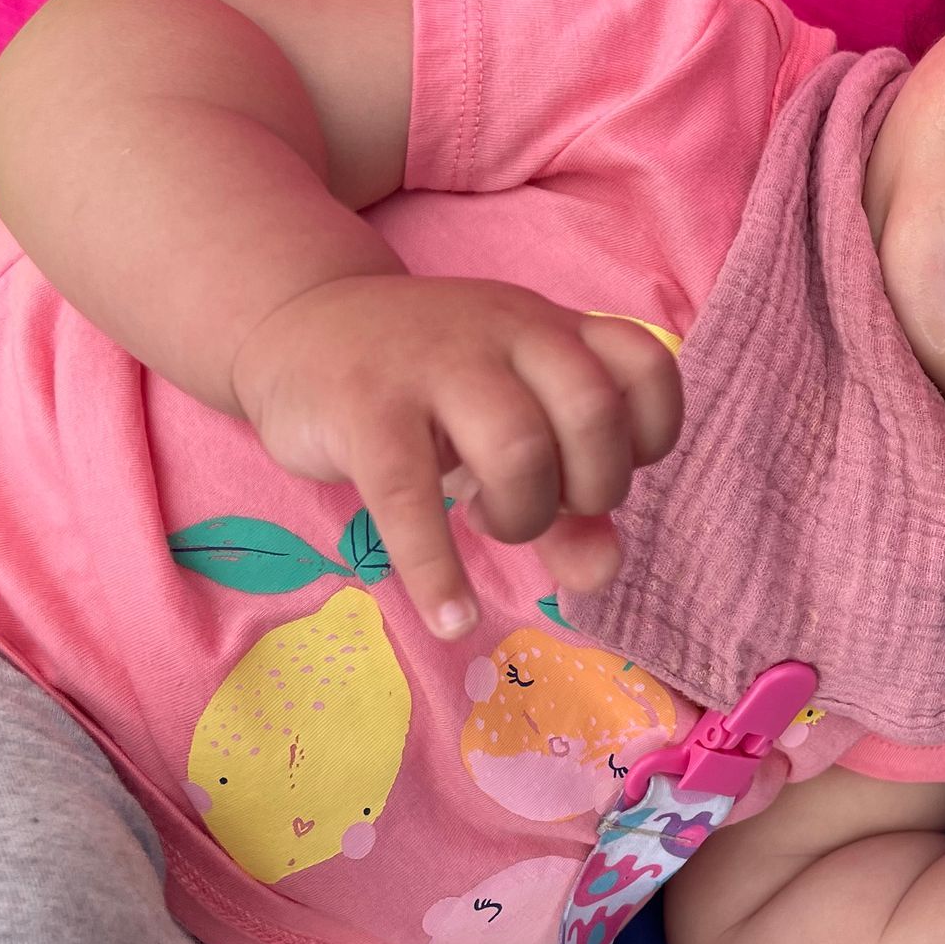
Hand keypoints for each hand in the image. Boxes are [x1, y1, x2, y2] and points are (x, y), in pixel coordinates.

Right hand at [228, 274, 680, 636]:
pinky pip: (411, 496)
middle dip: (589, 487)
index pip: (647, 368)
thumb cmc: (424, 392)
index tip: (596, 470)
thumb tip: (603, 573)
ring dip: (521, 515)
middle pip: (594, 410)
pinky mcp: (364, 405)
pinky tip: (450, 616)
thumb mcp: (507, 428)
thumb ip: (568, 502)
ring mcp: (434, 362)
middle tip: (544, 504)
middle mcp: (507, 330)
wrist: (296, 328)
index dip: (646, 438)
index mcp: (553, 329)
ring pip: (519, 446)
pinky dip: (437, 572)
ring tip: (488, 522)